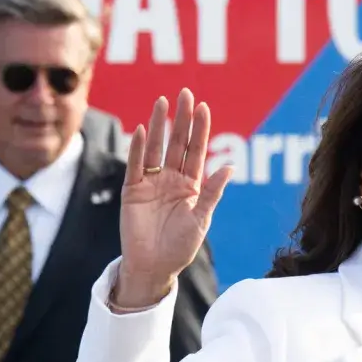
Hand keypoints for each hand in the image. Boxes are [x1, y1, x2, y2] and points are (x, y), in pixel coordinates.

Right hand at [116, 89, 233, 308]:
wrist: (153, 267)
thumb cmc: (179, 247)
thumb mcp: (201, 220)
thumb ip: (212, 193)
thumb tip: (229, 167)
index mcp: (191, 186)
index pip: (196, 151)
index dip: (200, 130)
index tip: (203, 108)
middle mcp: (171, 180)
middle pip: (176, 143)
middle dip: (181, 119)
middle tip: (185, 94)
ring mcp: (151, 183)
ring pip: (155, 149)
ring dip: (159, 126)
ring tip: (162, 103)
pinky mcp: (132, 191)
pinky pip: (135, 166)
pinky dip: (137, 148)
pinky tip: (141, 130)